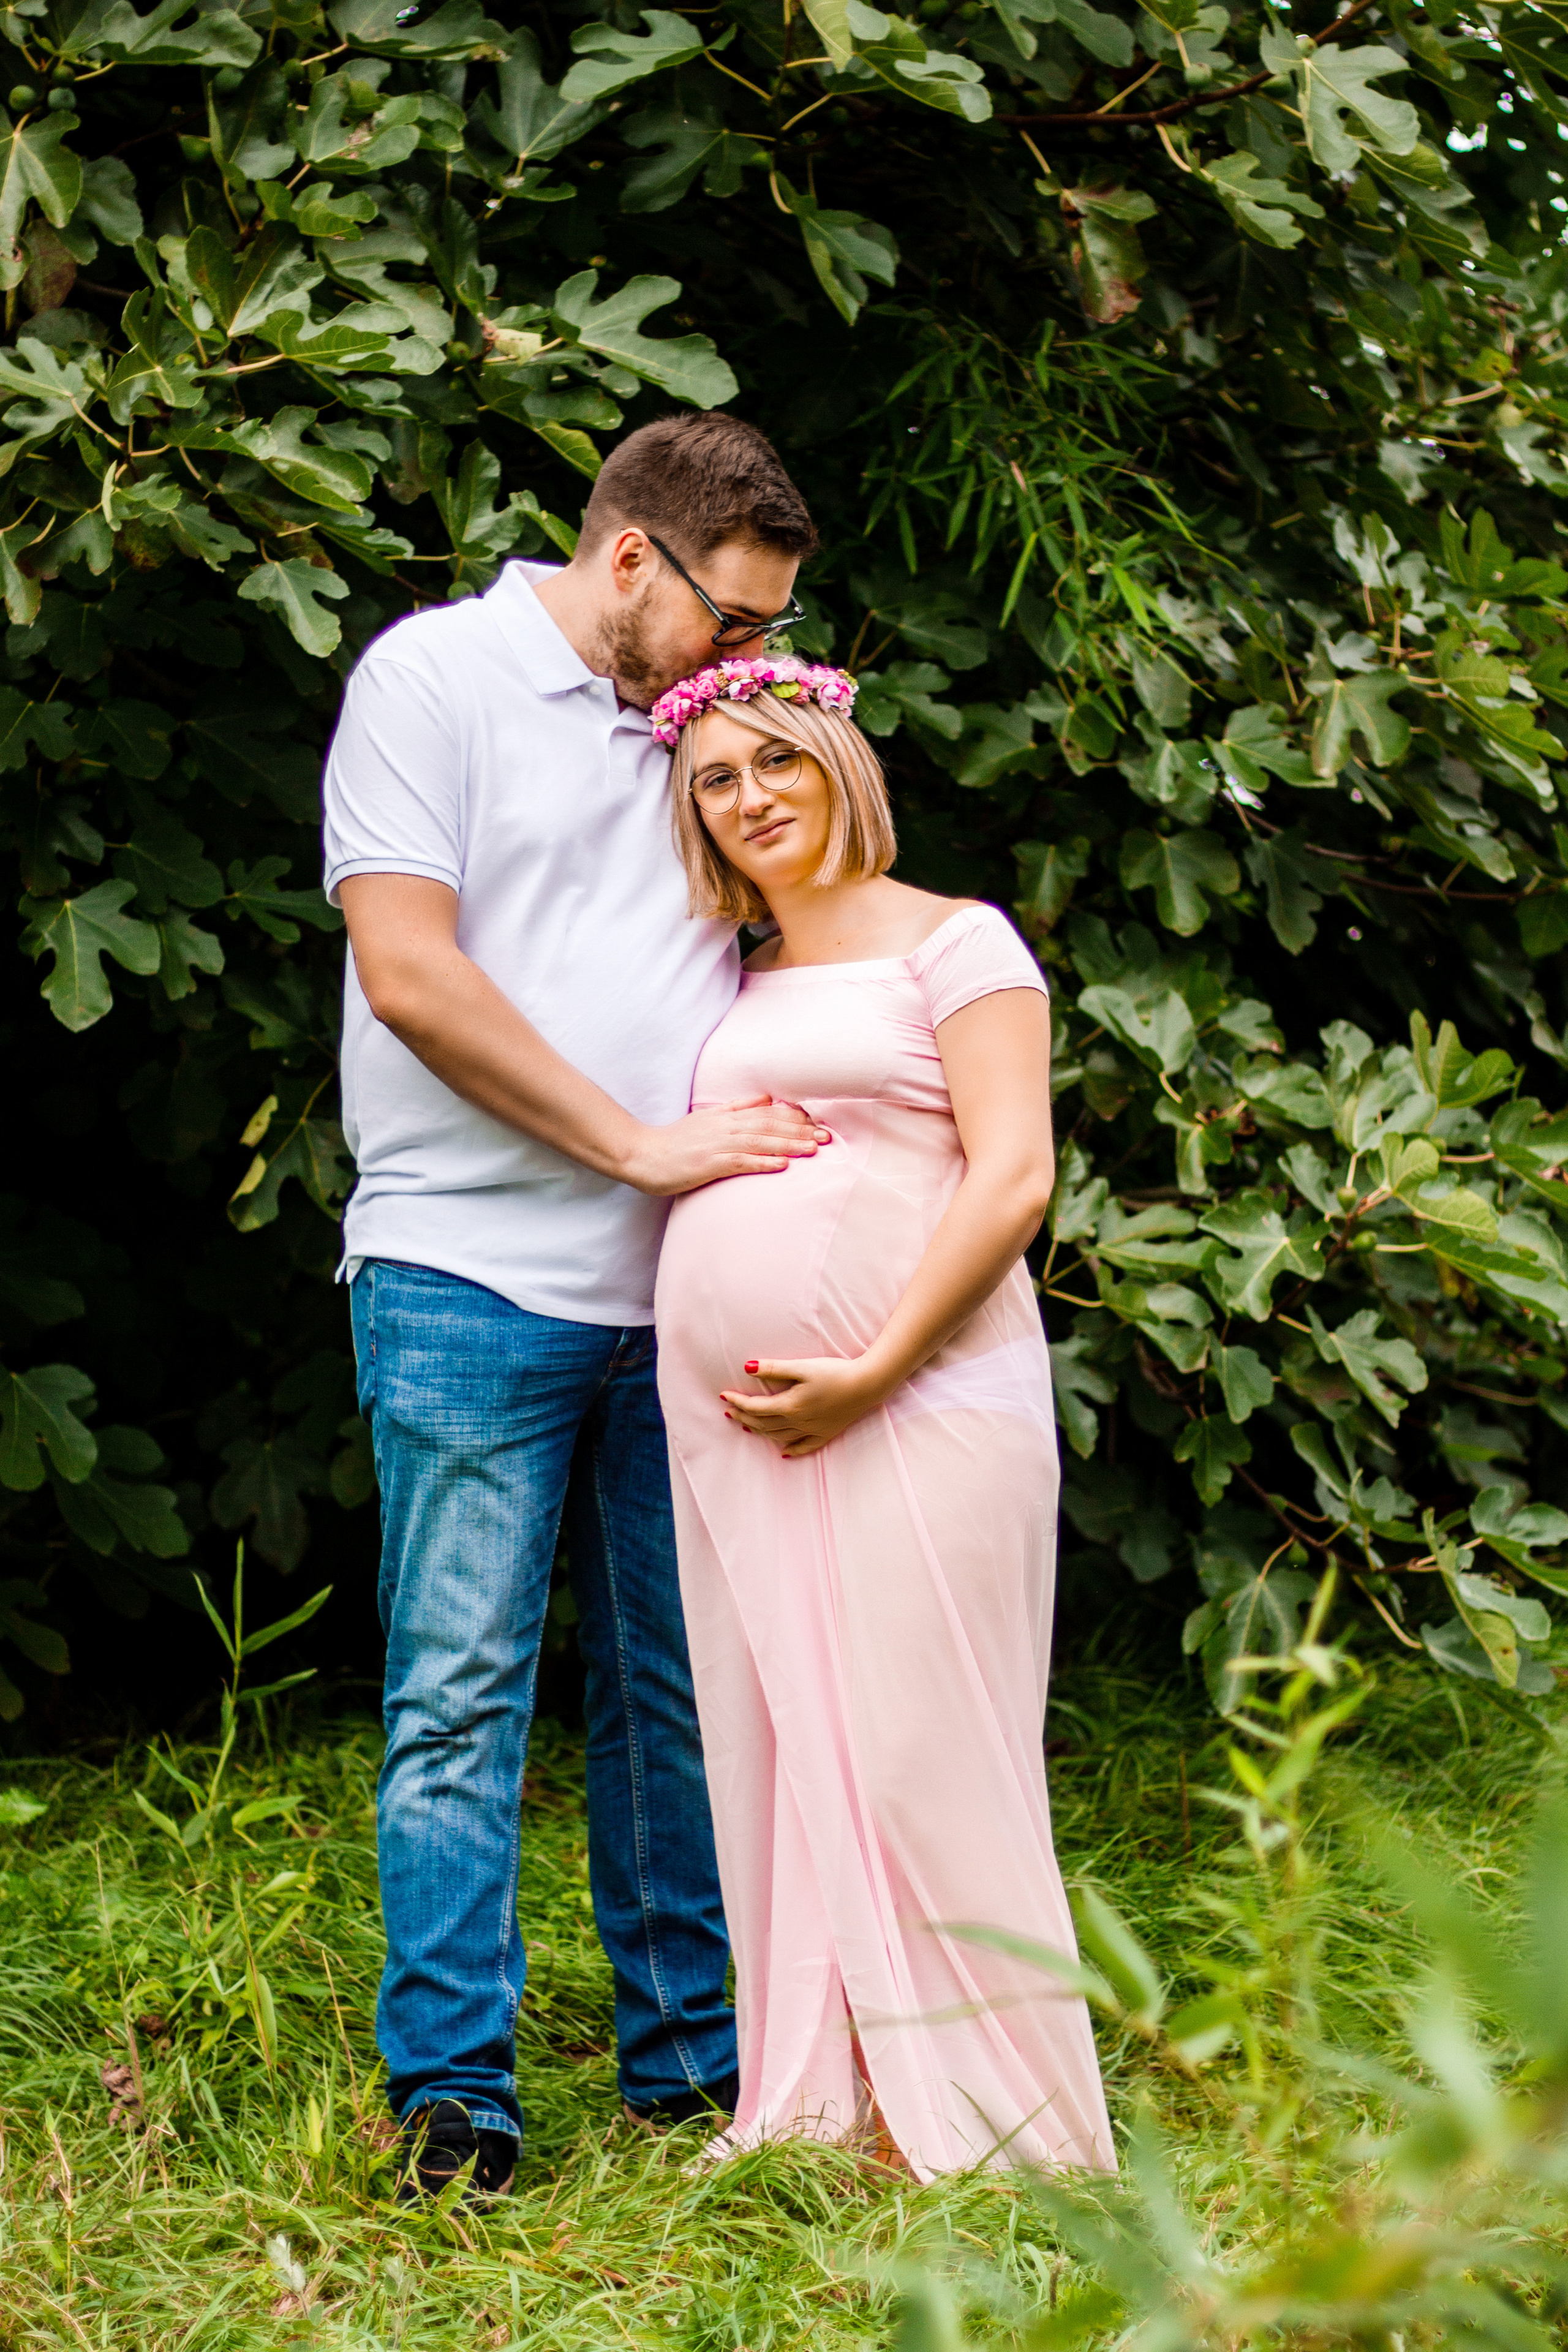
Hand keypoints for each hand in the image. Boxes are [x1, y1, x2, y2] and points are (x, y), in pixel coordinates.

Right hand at [621, 1097, 830, 1196]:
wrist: (642, 1154)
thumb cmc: (674, 1141)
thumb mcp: (706, 1118)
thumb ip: (735, 1108)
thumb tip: (765, 1098)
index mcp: (725, 1116)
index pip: (766, 1113)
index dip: (794, 1118)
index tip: (817, 1122)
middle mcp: (725, 1127)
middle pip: (769, 1125)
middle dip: (800, 1130)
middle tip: (827, 1136)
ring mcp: (717, 1145)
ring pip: (760, 1141)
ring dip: (789, 1145)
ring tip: (814, 1149)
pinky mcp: (709, 1164)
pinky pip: (741, 1162)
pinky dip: (764, 1162)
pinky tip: (783, 1165)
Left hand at [720, 1355, 888, 1456]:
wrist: (867, 1385)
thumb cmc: (835, 1372)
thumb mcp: (802, 1367)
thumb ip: (774, 1369)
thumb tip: (746, 1367)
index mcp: (789, 1405)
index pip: (755, 1407)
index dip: (738, 1402)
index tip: (724, 1395)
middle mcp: (798, 1422)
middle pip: (763, 1423)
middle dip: (743, 1417)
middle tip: (729, 1411)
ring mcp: (812, 1430)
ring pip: (779, 1436)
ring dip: (760, 1431)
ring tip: (747, 1426)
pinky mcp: (826, 1433)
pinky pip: (804, 1446)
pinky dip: (791, 1450)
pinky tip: (784, 1452)